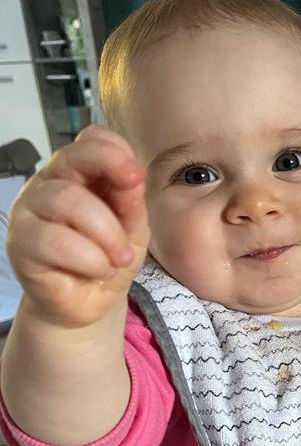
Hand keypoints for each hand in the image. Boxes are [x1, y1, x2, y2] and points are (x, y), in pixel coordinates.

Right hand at [6, 124, 148, 328]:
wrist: (89, 304)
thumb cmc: (107, 259)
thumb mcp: (132, 229)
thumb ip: (131, 201)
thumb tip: (133, 175)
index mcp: (77, 173)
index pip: (89, 140)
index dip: (114, 152)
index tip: (135, 177)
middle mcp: (48, 184)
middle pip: (73, 160)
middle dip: (113, 190)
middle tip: (133, 226)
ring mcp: (28, 210)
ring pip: (67, 201)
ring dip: (106, 235)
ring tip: (118, 259)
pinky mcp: (20, 243)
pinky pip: (56, 240)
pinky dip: (90, 259)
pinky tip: (99, 270)